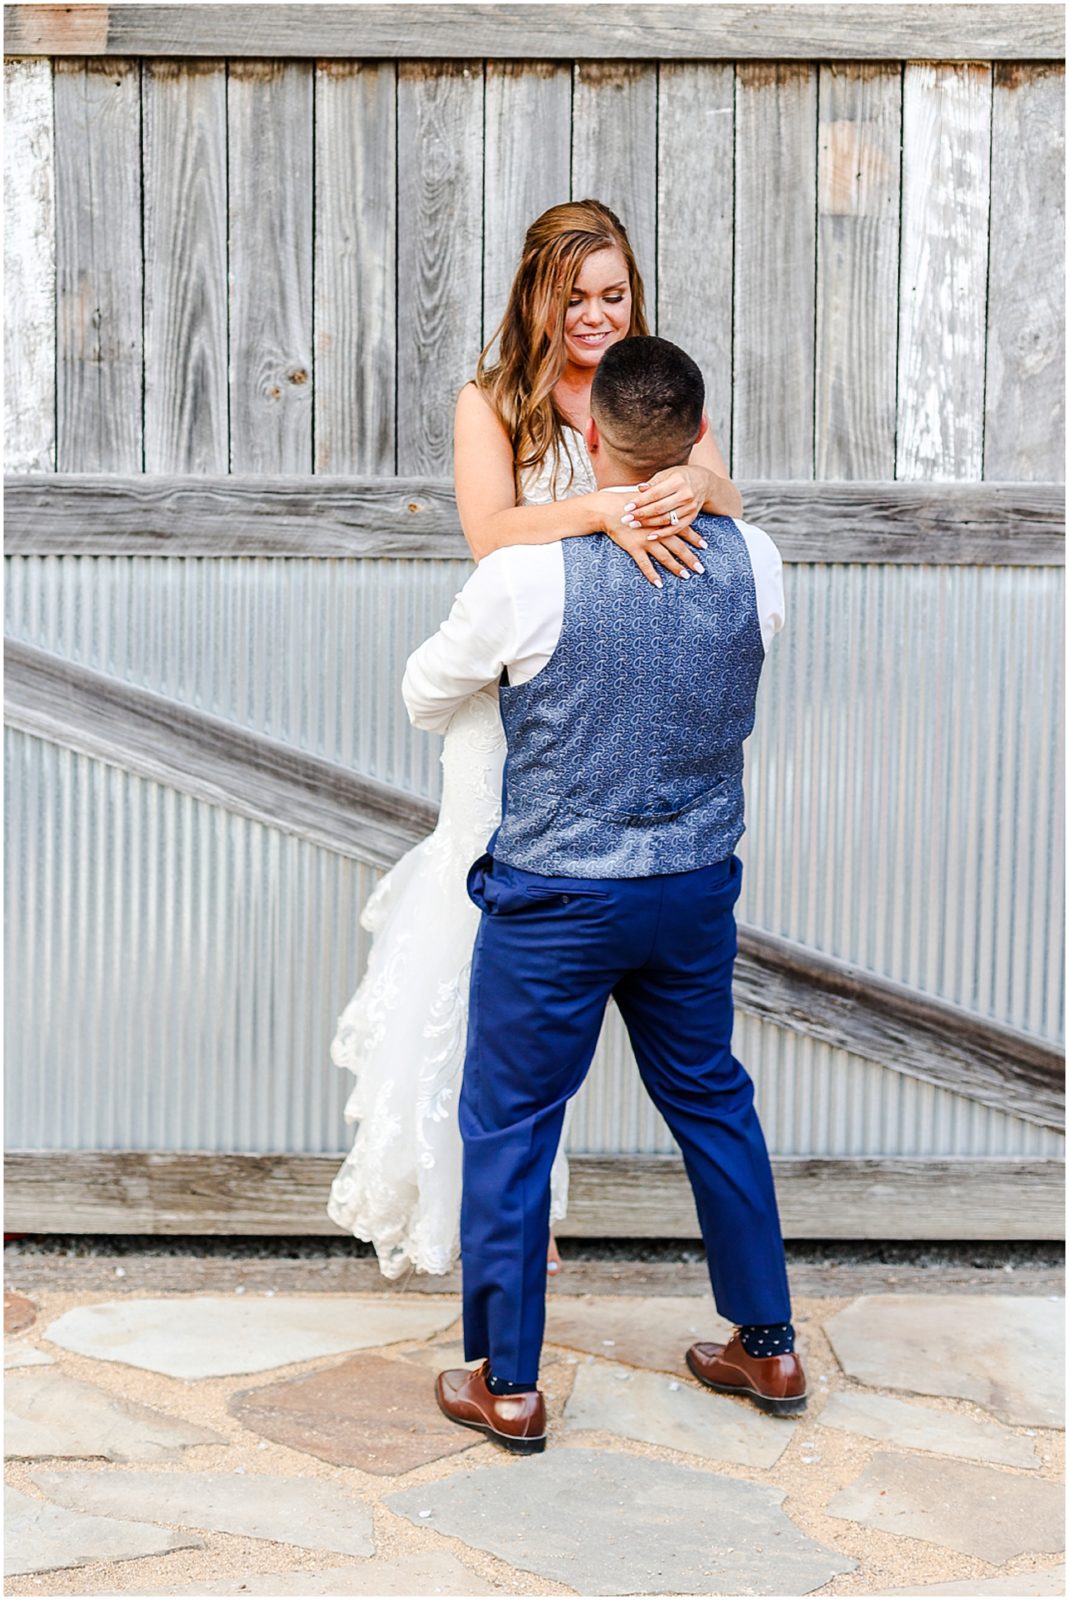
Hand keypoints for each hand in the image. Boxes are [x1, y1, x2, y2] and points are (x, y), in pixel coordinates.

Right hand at [586, 488, 705, 586]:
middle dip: (690, 558)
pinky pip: (645, 564)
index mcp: (663, 519)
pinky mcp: (634, 548)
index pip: (683, 529)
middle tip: (701, 569)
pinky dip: (652, 575)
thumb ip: (661, 508)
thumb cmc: (629, 504)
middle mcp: (658, 531)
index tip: (705, 546)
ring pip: (665, 557)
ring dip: (676, 567)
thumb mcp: (649, 503)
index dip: (694, 538)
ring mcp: (646, 540)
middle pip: (678, 547)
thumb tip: (672, 510)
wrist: (609, 508)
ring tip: (686, 576)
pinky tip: (659, 584)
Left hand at [619, 464, 710, 537]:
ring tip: (634, 525)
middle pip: (659, 508)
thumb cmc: (680, 477)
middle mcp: (685, 495)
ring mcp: (690, 507)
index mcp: (678, 481)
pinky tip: (650, 536)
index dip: (640, 501)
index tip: (627, 507)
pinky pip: (676, 528)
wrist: (705, 483)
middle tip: (626, 519)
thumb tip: (638, 489)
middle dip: (641, 514)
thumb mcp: (667, 474)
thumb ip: (653, 483)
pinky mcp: (692, 517)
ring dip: (648, 524)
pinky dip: (663, 534)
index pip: (655, 493)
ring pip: (666, 519)